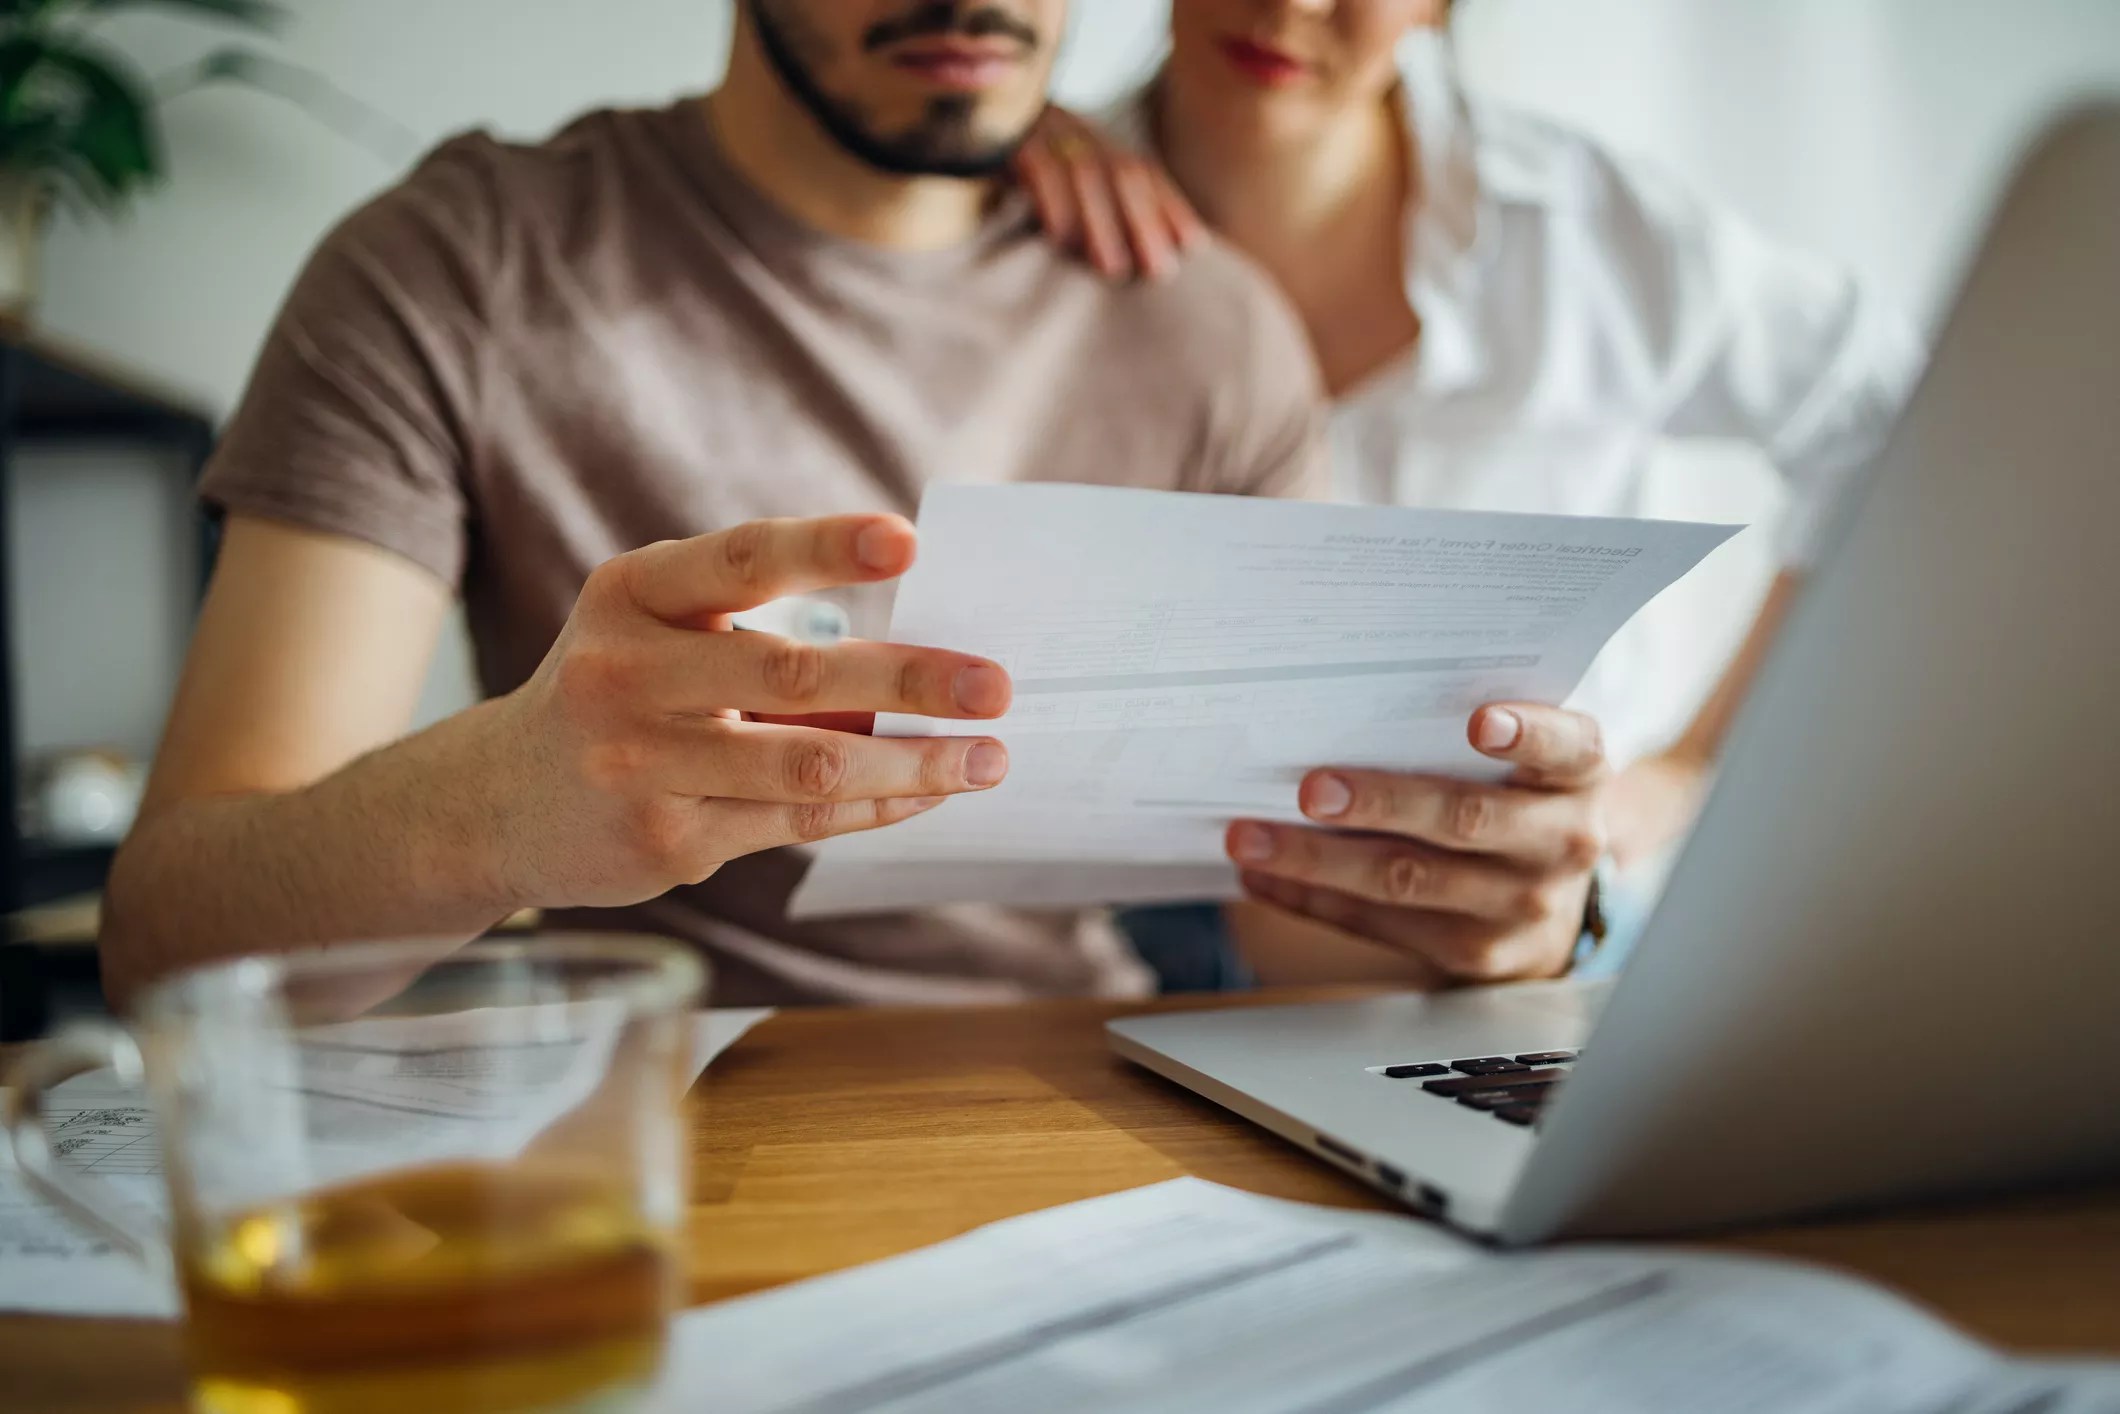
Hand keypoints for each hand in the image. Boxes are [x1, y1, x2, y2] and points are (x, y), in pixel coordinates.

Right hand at [483, 514, 1012, 909]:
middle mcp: (628, 674)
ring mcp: (642, 763)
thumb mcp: (657, 632)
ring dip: (914, 763)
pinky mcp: (665, 840)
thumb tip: (918, 654)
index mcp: (632, 594)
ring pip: (808, 763)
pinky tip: (926, 793)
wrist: (497, 802)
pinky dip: (874, 805)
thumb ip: (757, 628)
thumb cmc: (618, 692)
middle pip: (792, 673)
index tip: (906, 541)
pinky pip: (797, 821)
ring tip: (987, 756)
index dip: (825, 548)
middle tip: (995, 685)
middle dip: (910, 678)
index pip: (741, 560)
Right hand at [1013, 106, 1204, 281]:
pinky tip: (1058, 239)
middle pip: (1122, 172)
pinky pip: (1034, 167)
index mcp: (1092, 138)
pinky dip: (1051, 203)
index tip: (1194, 249)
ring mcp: (1039, 130)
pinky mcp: (1003, 138)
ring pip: (1082, 173)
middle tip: (1159, 272)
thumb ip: (1091, 207)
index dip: (1170, 207)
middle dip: (1145, 222)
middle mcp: (1073, 129)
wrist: (947, 118)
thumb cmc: (1007, 170)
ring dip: (1102, 224)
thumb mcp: (1056, 182)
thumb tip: (1131, 261)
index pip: (1143, 170)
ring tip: (1114, 269)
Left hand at [1228, 704, 1610, 984]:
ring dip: (1318, 860)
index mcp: (1579, 778)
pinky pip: (1380, 925)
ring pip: (1408, 880)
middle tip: (1310, 788)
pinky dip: (1313, 899)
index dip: (1528, 736)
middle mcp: (1561, 842)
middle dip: (1381, 803)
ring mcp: (1521, 906)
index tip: (1480, 722)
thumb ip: (1466, 736)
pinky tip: (1265, 878)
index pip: (1566, 749)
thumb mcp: (1525, 764)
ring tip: (1251, 838)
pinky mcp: (1475, 954)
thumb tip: (1339, 710)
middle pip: (1465, 819)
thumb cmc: (1516, 801)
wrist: (1556, 902)